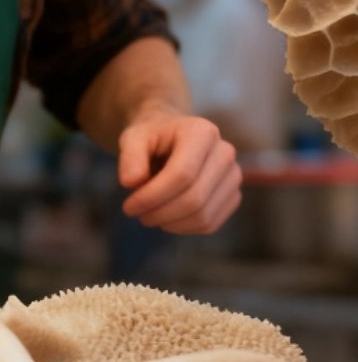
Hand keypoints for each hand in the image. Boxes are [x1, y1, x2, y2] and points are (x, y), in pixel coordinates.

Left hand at [117, 112, 240, 234]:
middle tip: (137, 214)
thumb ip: (129, 157)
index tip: (128, 207)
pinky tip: (167, 219)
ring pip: (203, 216)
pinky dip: (184, 228)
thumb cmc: (151, 139)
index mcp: (202, 133)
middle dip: (160, 213)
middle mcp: (224, 152)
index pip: (182, 175)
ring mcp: (233, 175)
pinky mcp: (233, 196)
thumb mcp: (132, 139)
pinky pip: (209, 224)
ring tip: (150, 215)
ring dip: (170, 223)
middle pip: (194, 198)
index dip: (152, 197)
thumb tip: (131, 182)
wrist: (171, 139)